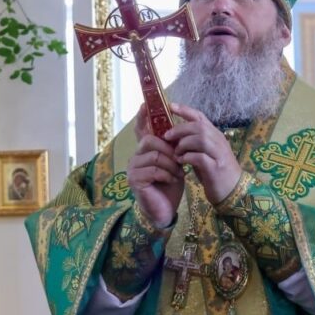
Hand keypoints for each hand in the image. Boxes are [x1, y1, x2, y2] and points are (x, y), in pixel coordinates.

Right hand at [127, 105, 183, 227]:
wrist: (165, 210)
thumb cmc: (170, 185)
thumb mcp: (174, 162)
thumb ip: (171, 147)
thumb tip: (177, 129)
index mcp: (146, 150)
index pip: (141, 129)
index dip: (143, 117)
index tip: (145, 103)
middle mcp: (136, 156)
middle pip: (150, 140)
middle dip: (169, 149)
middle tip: (180, 161)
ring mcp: (133, 168)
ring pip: (154, 154)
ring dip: (171, 164)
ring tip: (178, 174)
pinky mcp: (135, 179)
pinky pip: (153, 169)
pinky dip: (167, 174)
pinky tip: (172, 181)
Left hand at [167, 103, 242, 204]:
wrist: (234, 192)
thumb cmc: (217, 173)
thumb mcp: (206, 154)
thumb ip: (194, 144)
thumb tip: (175, 137)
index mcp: (216, 136)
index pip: (200, 117)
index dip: (185, 110)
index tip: (170, 106)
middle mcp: (219, 142)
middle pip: (199, 127)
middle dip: (180, 129)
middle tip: (166, 136)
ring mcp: (219, 154)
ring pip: (200, 139)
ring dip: (183, 144)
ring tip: (176, 152)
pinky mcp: (216, 168)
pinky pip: (199, 157)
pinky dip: (187, 158)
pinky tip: (181, 162)